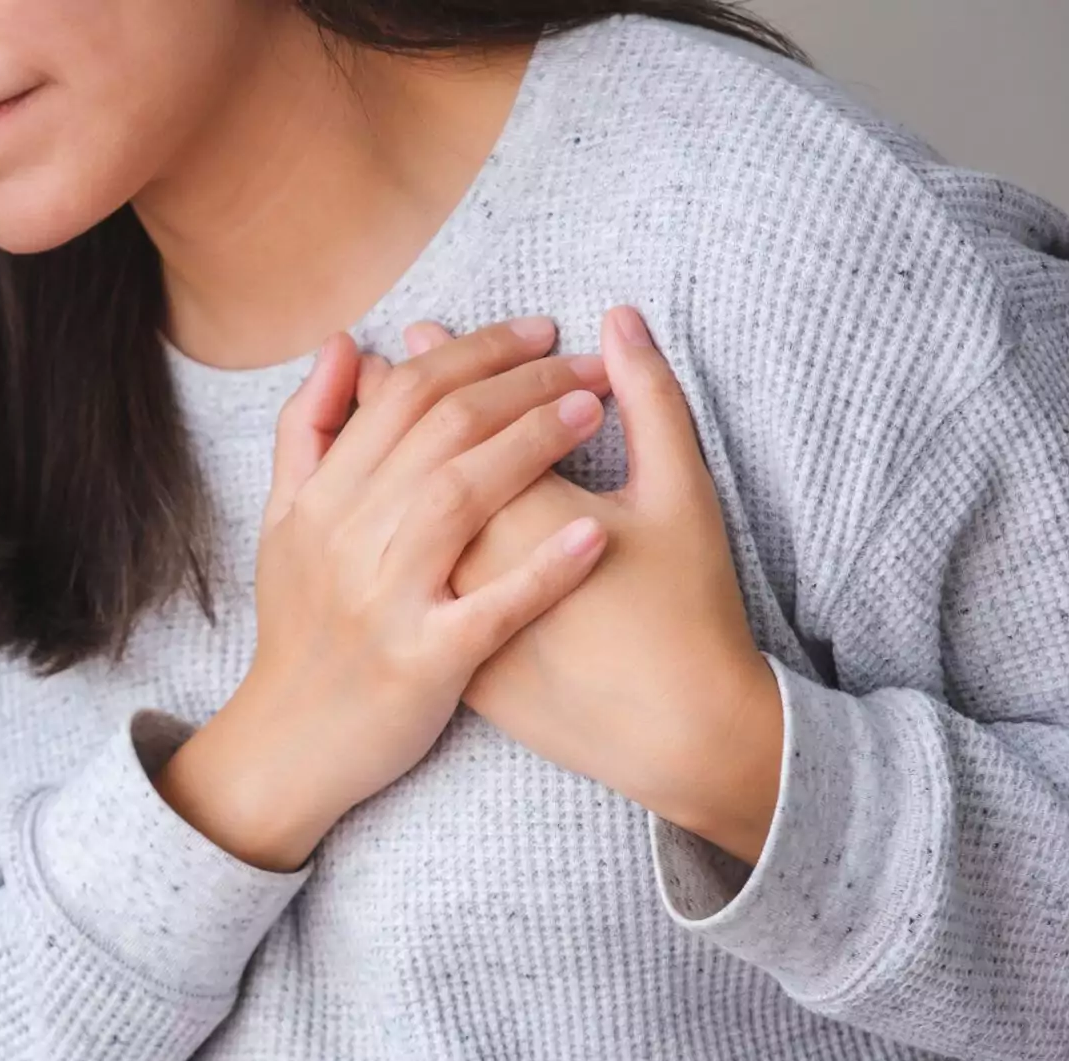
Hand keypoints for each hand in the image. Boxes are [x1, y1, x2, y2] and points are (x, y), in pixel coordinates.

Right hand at [156, 317, 616, 872]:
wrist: (285, 745)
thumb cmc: (299, 630)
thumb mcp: (284, 525)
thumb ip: (310, 432)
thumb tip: (344, 345)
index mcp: (320, 500)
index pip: (403, 394)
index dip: (476, 351)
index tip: (538, 333)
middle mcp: (348, 539)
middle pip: (441, 430)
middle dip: (520, 383)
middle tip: (585, 364)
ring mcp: (384, 601)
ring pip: (461, 497)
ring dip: (533, 445)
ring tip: (592, 411)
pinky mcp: (422, 663)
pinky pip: (491, 607)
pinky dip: (544, 569)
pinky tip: (595, 534)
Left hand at [360, 307, 781, 861]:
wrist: (667, 731)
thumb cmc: (685, 610)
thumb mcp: (681, 497)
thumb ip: (654, 402)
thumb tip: (623, 322)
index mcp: (523, 511)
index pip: (467, 417)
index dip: (450, 368)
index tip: (432, 329)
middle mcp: (467, 559)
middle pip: (412, 461)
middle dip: (404, 398)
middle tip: (402, 352)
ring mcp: (447, 612)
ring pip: (389, 515)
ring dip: (384, 455)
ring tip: (383, 404)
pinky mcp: (443, 653)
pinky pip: (399, 581)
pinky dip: (386, 527)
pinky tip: (391, 500)